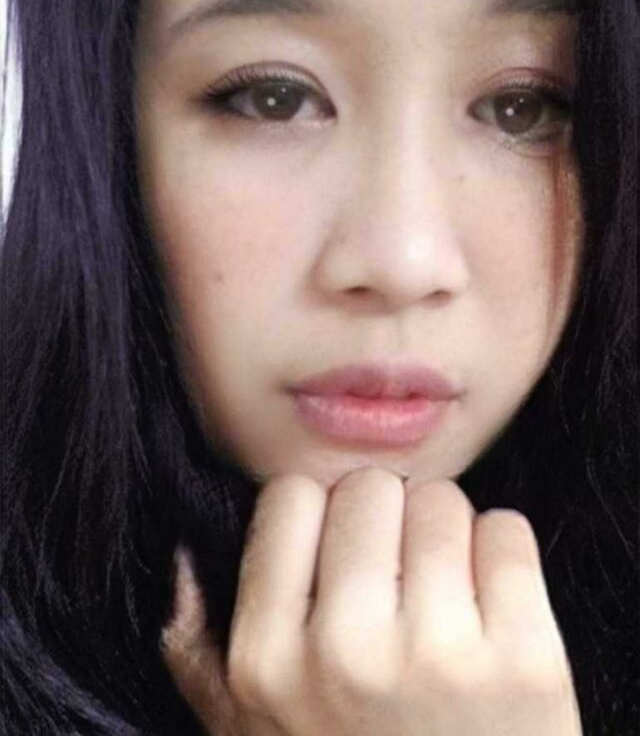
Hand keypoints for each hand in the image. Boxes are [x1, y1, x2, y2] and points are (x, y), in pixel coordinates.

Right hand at [161, 468, 582, 734]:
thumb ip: (200, 652)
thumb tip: (181, 558)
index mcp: (267, 661)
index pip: (290, 495)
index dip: (320, 515)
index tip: (340, 550)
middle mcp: (346, 650)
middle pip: (368, 487)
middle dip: (384, 518)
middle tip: (398, 574)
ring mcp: (439, 654)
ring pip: (440, 500)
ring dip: (445, 535)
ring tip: (445, 596)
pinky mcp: (527, 658)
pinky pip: (507, 531)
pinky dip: (502, 556)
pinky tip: (493, 608)